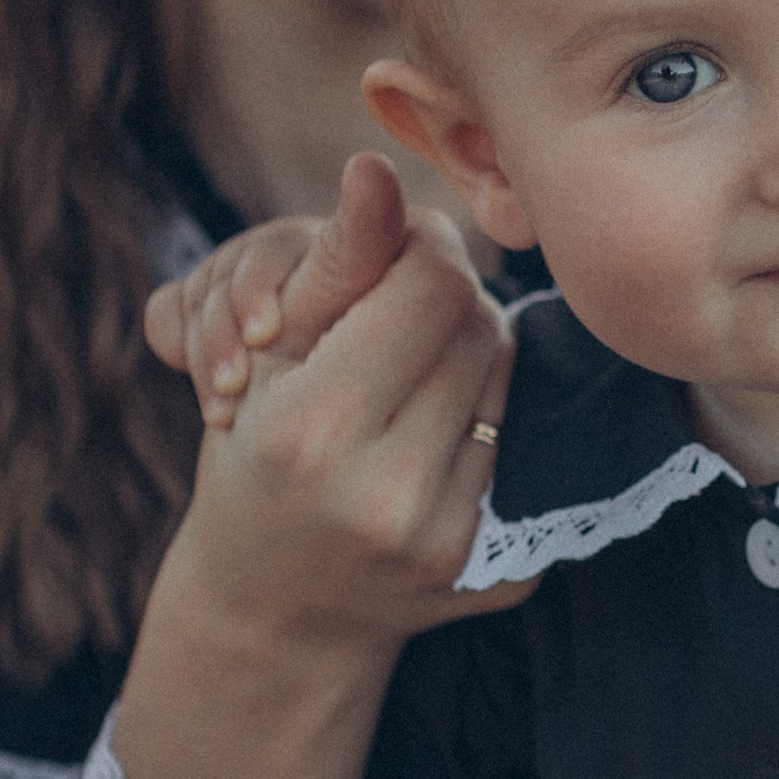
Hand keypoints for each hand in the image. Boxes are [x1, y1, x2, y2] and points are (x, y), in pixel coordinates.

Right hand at [165, 187, 522, 651]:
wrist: (274, 608)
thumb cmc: (255, 459)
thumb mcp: (264, 358)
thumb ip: (333, 263)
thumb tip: (377, 169)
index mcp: (310, 430)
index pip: (429, 282)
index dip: (416, 251)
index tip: (385, 259)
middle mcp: (385, 493)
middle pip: (478, 321)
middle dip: (442, 297)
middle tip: (392, 318)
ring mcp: (446, 538)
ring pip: (505, 375)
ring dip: (467, 350)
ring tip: (408, 373)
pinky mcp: (492, 568)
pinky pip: (522, 440)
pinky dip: (483, 418)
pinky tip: (431, 437)